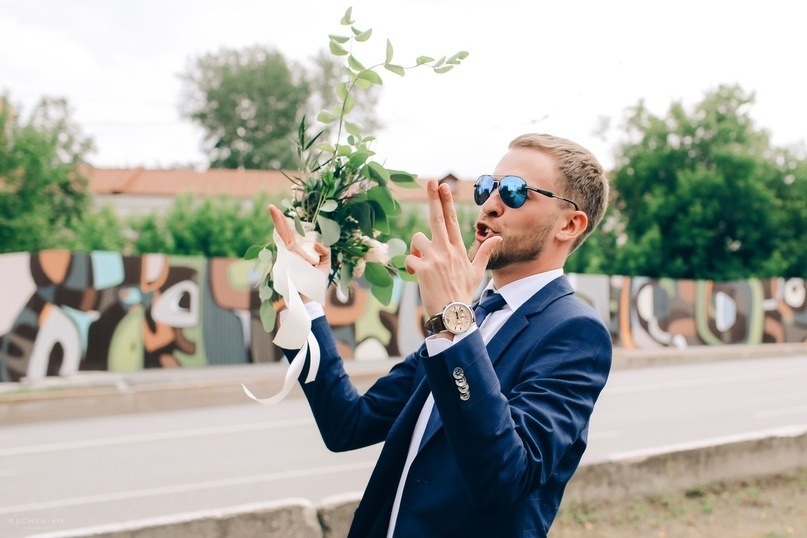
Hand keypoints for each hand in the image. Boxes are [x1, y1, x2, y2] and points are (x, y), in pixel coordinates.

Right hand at [268, 204, 330, 276]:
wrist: (307, 300)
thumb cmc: (315, 283)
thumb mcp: (325, 265)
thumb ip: (325, 251)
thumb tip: (318, 244)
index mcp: (295, 252)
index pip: (288, 234)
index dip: (282, 222)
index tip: (274, 209)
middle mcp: (288, 255)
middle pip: (284, 236)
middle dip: (278, 221)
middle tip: (270, 207)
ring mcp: (285, 262)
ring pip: (296, 252)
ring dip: (308, 263)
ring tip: (311, 272)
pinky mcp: (286, 270)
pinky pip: (299, 263)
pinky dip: (308, 267)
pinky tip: (308, 274)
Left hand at [404, 180, 500, 315]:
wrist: (453, 314)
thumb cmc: (463, 293)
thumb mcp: (477, 272)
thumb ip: (485, 252)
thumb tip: (498, 238)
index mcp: (458, 249)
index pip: (451, 219)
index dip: (445, 201)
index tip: (442, 185)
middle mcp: (447, 250)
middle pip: (437, 218)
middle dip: (433, 197)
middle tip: (429, 180)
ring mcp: (435, 258)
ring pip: (417, 239)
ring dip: (416, 248)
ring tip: (423, 263)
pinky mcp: (422, 269)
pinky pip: (410, 257)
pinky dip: (411, 265)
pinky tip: (417, 275)